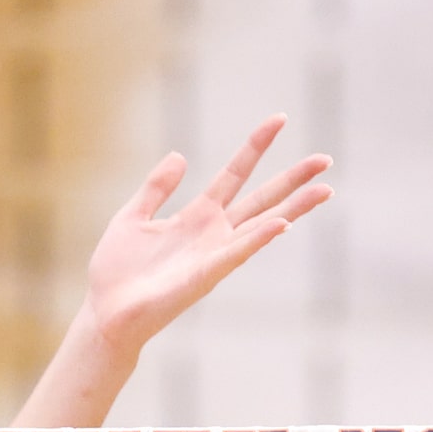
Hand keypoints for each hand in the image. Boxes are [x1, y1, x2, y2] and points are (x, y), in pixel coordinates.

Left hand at [80, 117, 331, 353]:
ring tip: (325, 190)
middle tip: (326, 159)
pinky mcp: (205, 276)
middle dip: (294, 179)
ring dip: (295, 208)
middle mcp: (214, 234)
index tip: (279, 119)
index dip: (256, 146)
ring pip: (263, 225)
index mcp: (198, 216)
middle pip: (263, 199)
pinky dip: (259, 238)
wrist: (106, 312)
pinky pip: (238, 253)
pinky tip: (283, 224)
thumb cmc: (117, 273)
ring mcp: (214, 255)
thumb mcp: (133, 216)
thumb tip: (180, 156)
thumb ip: (156, 187)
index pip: (235, 173)